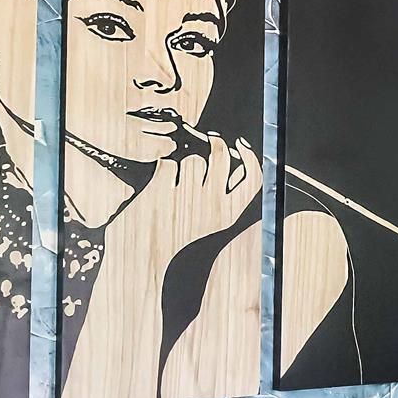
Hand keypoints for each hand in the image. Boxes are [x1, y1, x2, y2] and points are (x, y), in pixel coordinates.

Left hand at [111, 128, 259, 256]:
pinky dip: (161, 168)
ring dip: (185, 161)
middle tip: (210, 139)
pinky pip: (168, 164)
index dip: (250, 156)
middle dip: (216, 142)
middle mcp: (210, 207)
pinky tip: (158, 181)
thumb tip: (237, 156)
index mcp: (226, 215)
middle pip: (222, 156)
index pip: (253, 178)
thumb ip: (226, 192)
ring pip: (195, 159)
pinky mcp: (159, 192)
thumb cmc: (179, 234)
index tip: (240, 144)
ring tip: (178, 175)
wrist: (144, 258)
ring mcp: (186, 198)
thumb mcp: (211, 219)